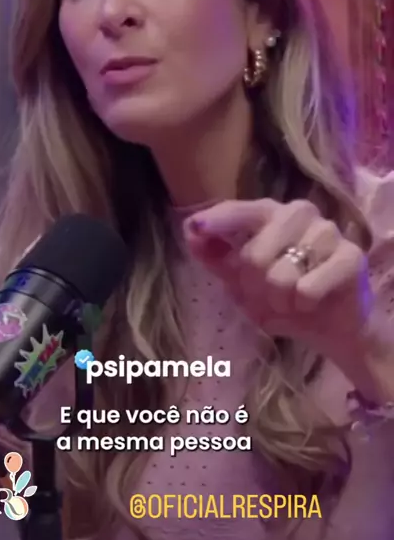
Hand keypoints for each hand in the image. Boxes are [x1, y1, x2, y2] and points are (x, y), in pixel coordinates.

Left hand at [183, 198, 372, 383]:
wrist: (332, 328)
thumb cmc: (285, 297)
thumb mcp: (242, 283)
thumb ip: (217, 258)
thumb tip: (190, 231)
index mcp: (270, 214)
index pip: (239, 211)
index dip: (216, 221)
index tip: (194, 228)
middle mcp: (299, 213)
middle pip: (253, 255)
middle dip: (252, 288)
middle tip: (268, 296)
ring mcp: (326, 232)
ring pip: (280, 276)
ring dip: (279, 301)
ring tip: (291, 301)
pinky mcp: (350, 257)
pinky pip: (307, 289)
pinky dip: (302, 306)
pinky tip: (312, 304)